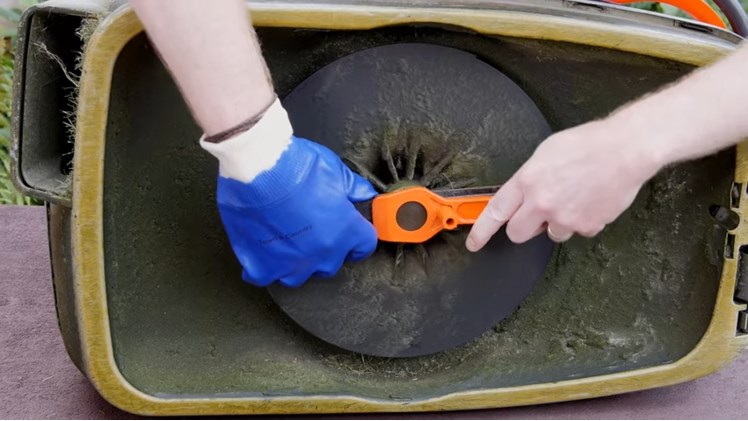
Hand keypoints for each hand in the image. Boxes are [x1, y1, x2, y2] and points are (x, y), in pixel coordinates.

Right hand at [201, 100, 377, 286]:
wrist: (255, 170)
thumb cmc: (295, 167)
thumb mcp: (334, 169)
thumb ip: (353, 187)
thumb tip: (363, 194)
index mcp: (346, 233)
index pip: (364, 245)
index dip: (358, 237)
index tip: (352, 232)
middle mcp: (322, 255)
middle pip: (331, 263)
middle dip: (326, 248)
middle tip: (311, 227)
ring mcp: (291, 265)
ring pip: (299, 275)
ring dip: (296, 261)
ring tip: (286, 239)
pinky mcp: (262, 266)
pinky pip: (265, 275)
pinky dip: (264, 264)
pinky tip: (261, 248)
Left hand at [466, 120, 661, 249]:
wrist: (626, 149)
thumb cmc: (587, 144)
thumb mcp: (545, 153)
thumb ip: (529, 178)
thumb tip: (522, 194)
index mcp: (528, 180)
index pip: (495, 211)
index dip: (481, 231)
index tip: (474, 243)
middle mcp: (542, 203)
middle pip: (518, 233)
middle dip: (523, 226)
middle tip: (536, 213)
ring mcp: (565, 218)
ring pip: (550, 234)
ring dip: (557, 222)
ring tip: (574, 198)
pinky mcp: (587, 226)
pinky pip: (578, 231)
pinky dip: (582, 221)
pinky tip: (591, 201)